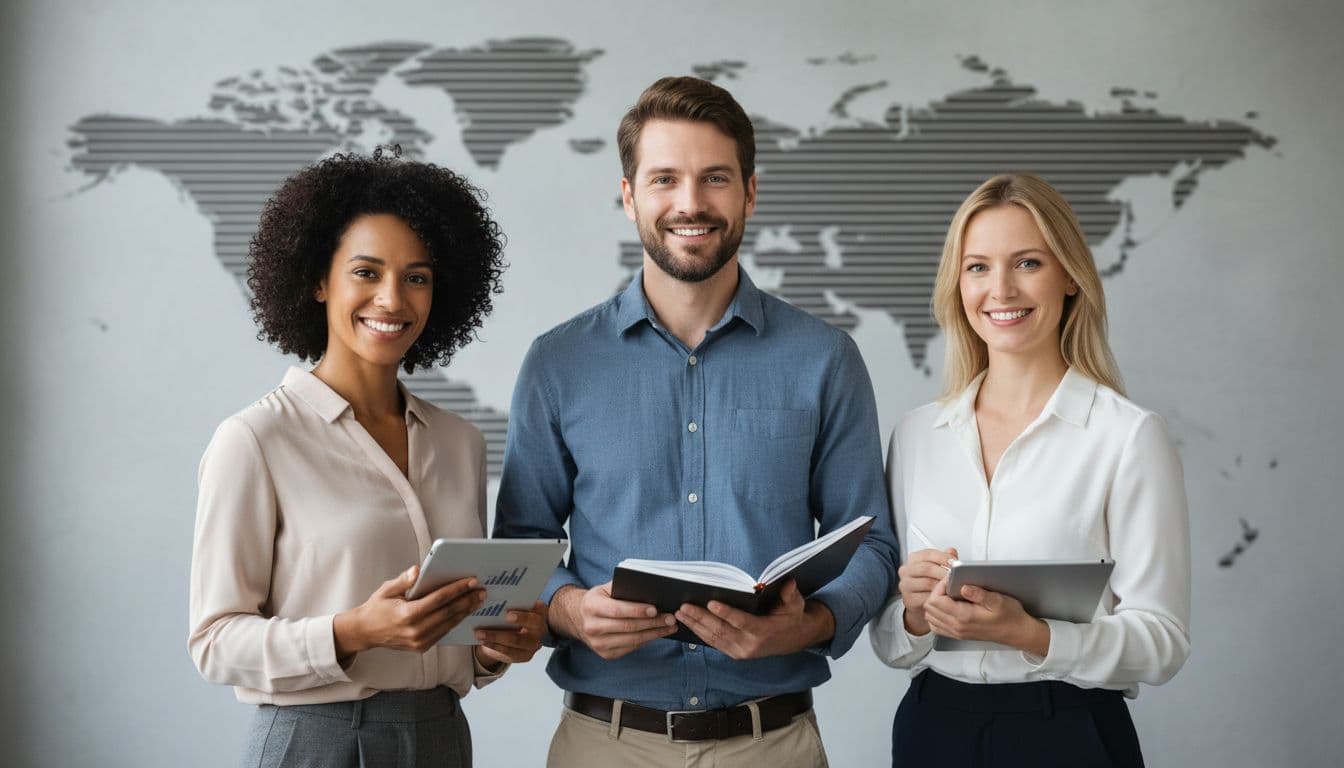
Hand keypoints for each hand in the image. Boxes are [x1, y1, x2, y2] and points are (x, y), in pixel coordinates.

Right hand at [333, 565, 485, 658]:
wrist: (365, 632)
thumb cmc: (377, 607)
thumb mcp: (386, 590)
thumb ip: (403, 580)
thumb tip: (418, 569)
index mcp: (407, 614)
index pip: (439, 599)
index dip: (457, 589)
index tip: (471, 581)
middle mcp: (415, 630)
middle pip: (448, 613)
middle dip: (467, 600)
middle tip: (482, 591)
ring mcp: (419, 642)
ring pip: (449, 624)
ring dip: (465, 611)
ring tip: (478, 600)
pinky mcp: (422, 647)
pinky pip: (443, 632)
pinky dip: (455, 621)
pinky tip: (464, 611)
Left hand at [473, 601, 548, 669]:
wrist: (510, 635)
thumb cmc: (510, 615)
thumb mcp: (512, 608)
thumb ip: (509, 603)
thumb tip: (490, 598)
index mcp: (540, 612)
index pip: (538, 609)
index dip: (527, 609)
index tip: (510, 611)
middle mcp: (541, 628)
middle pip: (532, 624)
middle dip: (519, 619)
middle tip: (504, 617)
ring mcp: (534, 644)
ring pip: (517, 640)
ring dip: (496, 636)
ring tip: (480, 633)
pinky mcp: (525, 656)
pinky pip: (510, 653)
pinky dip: (495, 646)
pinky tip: (483, 641)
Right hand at [550, 582, 676, 659]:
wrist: (579, 618)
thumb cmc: (598, 600)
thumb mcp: (605, 589)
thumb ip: (622, 588)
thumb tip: (649, 591)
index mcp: (591, 606)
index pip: (617, 610)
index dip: (637, 610)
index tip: (655, 609)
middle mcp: (592, 627)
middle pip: (628, 627)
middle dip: (652, 623)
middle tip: (670, 618)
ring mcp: (598, 644)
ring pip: (632, 640)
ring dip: (654, 634)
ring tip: (669, 627)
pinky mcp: (606, 654)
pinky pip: (631, 648)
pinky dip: (647, 640)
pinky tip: (658, 633)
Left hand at [674, 580, 833, 658]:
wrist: (793, 640)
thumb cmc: (791, 618)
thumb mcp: (796, 605)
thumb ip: (791, 595)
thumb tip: (789, 583)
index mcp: (763, 632)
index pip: (741, 622)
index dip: (726, 613)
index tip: (710, 603)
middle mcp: (749, 645)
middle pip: (721, 630)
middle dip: (700, 618)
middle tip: (684, 606)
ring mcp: (740, 651)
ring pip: (714, 638)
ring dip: (695, 625)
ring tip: (680, 613)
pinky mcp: (734, 653)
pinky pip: (714, 643)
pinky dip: (699, 633)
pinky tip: (688, 623)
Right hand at [898, 547, 957, 635]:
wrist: (920, 601)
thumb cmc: (930, 581)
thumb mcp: (938, 567)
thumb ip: (944, 558)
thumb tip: (952, 552)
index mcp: (913, 559)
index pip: (928, 554)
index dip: (943, 557)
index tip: (955, 562)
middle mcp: (906, 570)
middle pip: (926, 568)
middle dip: (944, 572)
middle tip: (956, 577)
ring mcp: (906, 585)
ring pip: (927, 583)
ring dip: (942, 585)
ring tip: (953, 586)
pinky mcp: (909, 600)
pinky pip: (925, 597)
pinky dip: (938, 597)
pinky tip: (946, 597)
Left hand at [923, 578, 1049, 655]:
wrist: (1016, 632)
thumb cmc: (1010, 616)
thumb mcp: (998, 600)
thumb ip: (979, 594)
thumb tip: (963, 587)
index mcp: (964, 617)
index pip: (936, 600)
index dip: (939, 586)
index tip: (951, 579)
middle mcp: (957, 627)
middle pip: (929, 608)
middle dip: (935, 592)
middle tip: (948, 585)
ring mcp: (956, 632)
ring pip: (930, 617)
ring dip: (934, 603)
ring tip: (948, 594)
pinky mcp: (958, 634)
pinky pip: (936, 625)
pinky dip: (936, 614)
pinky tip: (946, 606)